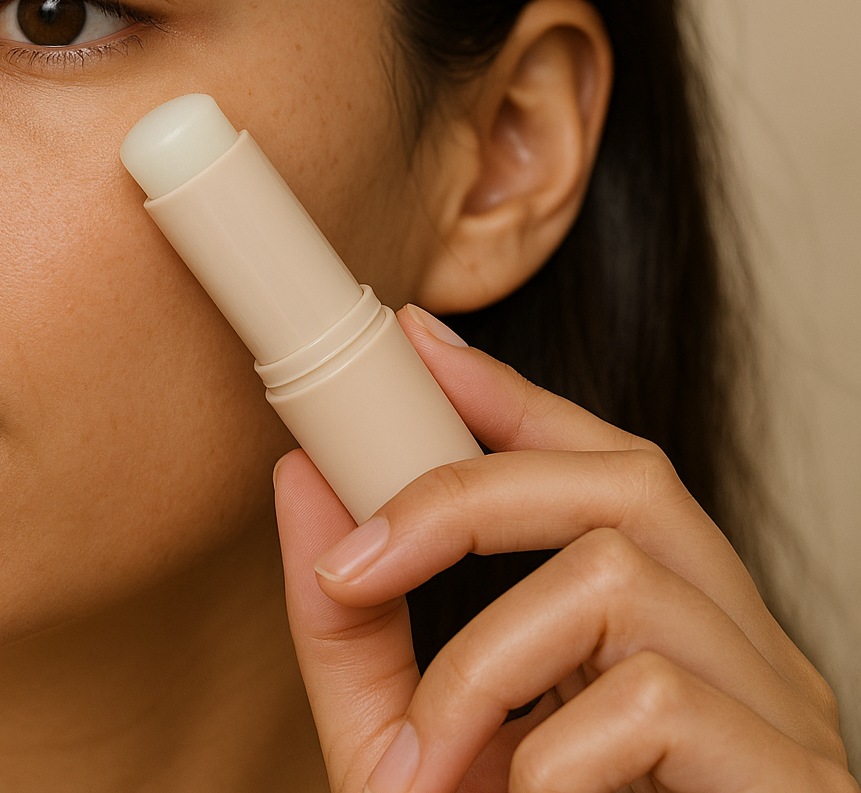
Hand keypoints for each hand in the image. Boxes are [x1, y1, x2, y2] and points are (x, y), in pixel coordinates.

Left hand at [274, 305, 854, 792]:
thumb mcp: (409, 740)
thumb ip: (354, 627)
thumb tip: (301, 482)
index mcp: (661, 621)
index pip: (600, 458)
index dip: (507, 390)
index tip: (410, 342)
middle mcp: (734, 641)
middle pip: (623, 476)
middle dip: (460, 497)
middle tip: (349, 572)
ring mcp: (779, 709)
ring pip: (624, 576)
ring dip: (482, 663)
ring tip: (430, 772)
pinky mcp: (791, 782)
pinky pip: (651, 704)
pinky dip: (543, 754)